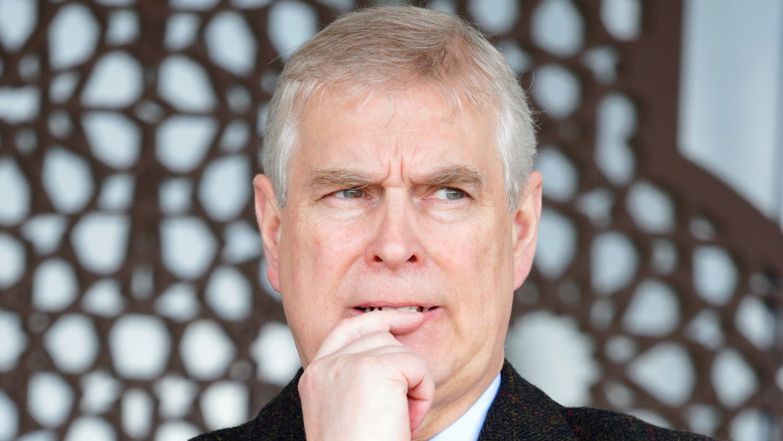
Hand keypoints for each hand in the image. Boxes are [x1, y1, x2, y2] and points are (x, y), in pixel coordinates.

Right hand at [298, 311, 434, 440]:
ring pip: (401, 352)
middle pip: (380, 335)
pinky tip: (406, 422)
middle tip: (406, 406)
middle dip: (403, 366)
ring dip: (412, 387)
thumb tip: (394, 346)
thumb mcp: (348, 414)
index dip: (381, 319)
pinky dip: (422, 396)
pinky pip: (417, 367)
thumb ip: (357, 382)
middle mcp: (325, 365)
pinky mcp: (374, 368)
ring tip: (398, 423)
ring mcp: (347, 363)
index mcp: (315, 377)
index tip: (410, 319)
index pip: (347, 329)